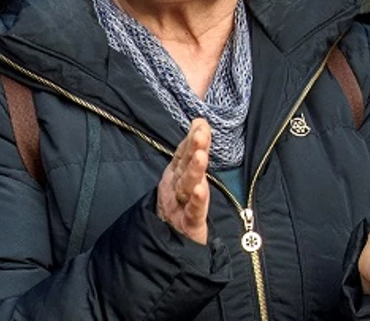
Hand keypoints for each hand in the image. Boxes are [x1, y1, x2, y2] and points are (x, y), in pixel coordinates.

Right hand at [157, 118, 211, 243]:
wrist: (169, 247)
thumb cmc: (179, 208)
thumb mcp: (185, 179)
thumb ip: (193, 150)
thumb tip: (200, 121)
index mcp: (174, 177)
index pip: (183, 155)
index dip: (191, 140)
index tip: (201, 124)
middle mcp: (174, 189)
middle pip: (184, 167)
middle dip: (192, 149)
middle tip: (200, 134)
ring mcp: (178, 207)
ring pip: (186, 187)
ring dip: (194, 171)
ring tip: (201, 156)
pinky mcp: (188, 225)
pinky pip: (193, 211)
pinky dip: (196, 201)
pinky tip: (201, 190)